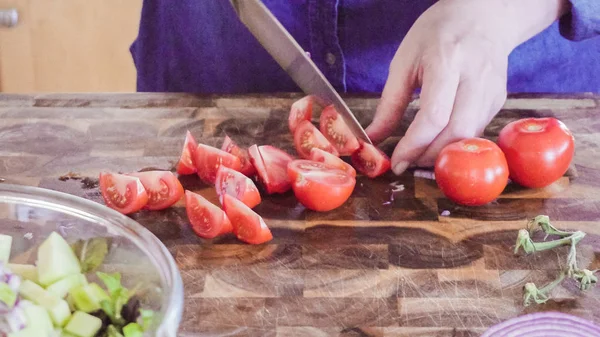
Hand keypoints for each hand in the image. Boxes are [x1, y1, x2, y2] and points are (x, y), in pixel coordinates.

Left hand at [365, 0, 569, 174]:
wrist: (484, 16)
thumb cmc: (438, 34)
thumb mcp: (405, 60)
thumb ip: (390, 103)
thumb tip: (374, 138)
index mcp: (447, 61)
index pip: (433, 116)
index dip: (414, 145)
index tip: (396, 161)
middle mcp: (476, 77)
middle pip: (456, 133)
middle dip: (429, 156)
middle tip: (407, 164)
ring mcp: (493, 90)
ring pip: (469, 138)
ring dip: (442, 155)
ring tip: (419, 157)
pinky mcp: (499, 101)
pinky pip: (476, 132)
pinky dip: (455, 144)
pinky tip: (438, 143)